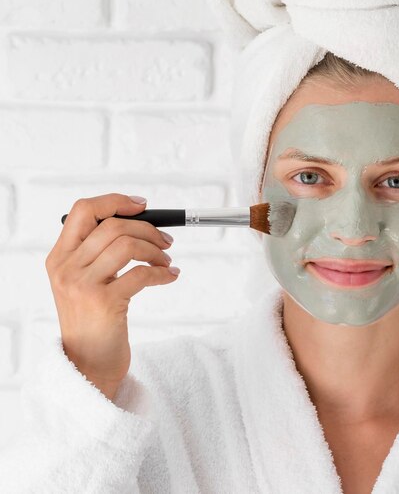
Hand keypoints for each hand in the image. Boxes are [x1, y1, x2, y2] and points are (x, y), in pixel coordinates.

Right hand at [45, 193, 178, 399]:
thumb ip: (98, 252)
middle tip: (166, 242)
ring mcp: (82, 285)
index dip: (115, 202)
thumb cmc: (93, 320)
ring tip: (167, 262)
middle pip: (113, 226)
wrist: (88, 365)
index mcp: (59, 257)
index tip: (142, 206)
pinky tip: (170, 277)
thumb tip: (138, 222)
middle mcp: (66, 268)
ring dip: (156, 251)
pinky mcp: (103, 303)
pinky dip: (162, 272)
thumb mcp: (83, 282)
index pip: (83, 210)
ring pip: (128, 245)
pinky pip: (142, 274)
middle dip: (148, 229)